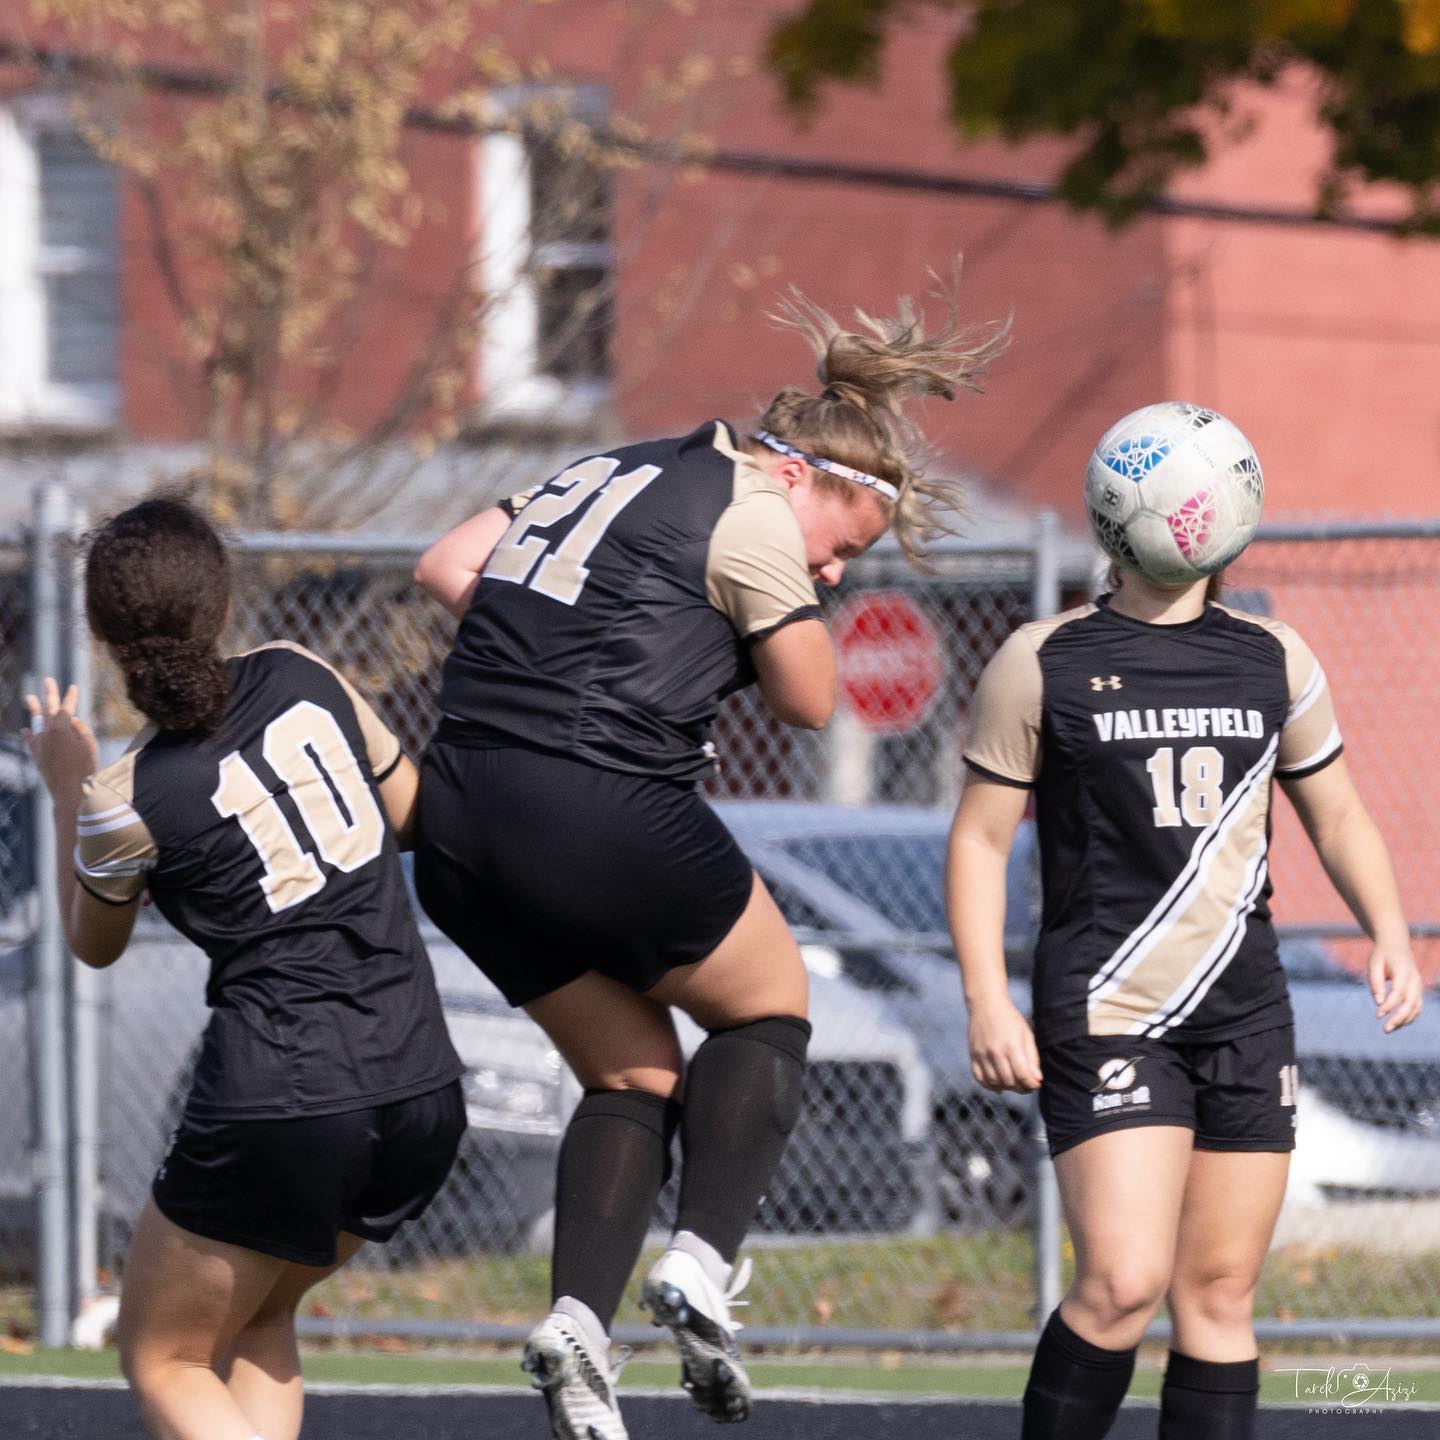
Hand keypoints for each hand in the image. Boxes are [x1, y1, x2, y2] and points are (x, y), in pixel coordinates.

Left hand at [22, 678, 97, 805]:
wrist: (70, 792)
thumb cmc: (85, 769)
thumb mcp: (90, 747)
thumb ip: (82, 730)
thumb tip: (73, 720)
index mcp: (62, 729)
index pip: (66, 708)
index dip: (70, 697)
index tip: (73, 686)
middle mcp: (47, 734)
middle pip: (49, 709)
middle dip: (49, 694)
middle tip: (47, 680)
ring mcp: (40, 744)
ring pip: (36, 722)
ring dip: (34, 709)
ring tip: (29, 697)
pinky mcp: (37, 755)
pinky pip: (31, 740)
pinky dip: (29, 734)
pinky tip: (26, 730)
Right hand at [967, 995, 1043, 1092]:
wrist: (986, 1004)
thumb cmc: (1010, 1018)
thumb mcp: (1026, 1034)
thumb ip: (1032, 1058)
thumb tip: (1037, 1079)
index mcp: (1011, 1046)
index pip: (1022, 1076)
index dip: (1031, 1084)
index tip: (1035, 1084)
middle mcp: (995, 1052)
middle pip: (1009, 1082)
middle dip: (1021, 1087)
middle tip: (1026, 1084)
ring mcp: (982, 1054)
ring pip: (994, 1083)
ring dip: (1006, 1087)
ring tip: (1013, 1082)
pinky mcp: (973, 1055)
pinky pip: (979, 1078)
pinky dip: (989, 1085)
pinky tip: (998, 1083)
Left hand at [1368, 936, 1423, 1033]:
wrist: (1396, 945)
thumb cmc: (1382, 955)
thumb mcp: (1374, 964)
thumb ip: (1376, 982)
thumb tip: (1378, 1003)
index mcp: (1404, 971)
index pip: (1398, 992)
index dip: (1389, 1005)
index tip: (1377, 1015)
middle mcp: (1414, 980)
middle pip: (1411, 1003)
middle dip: (1399, 1018)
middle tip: (1385, 1030)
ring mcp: (1418, 986)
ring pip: (1416, 1008)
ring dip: (1404, 1021)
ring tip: (1388, 1029)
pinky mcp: (1417, 991)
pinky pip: (1417, 1008)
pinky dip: (1408, 1018)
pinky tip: (1396, 1024)